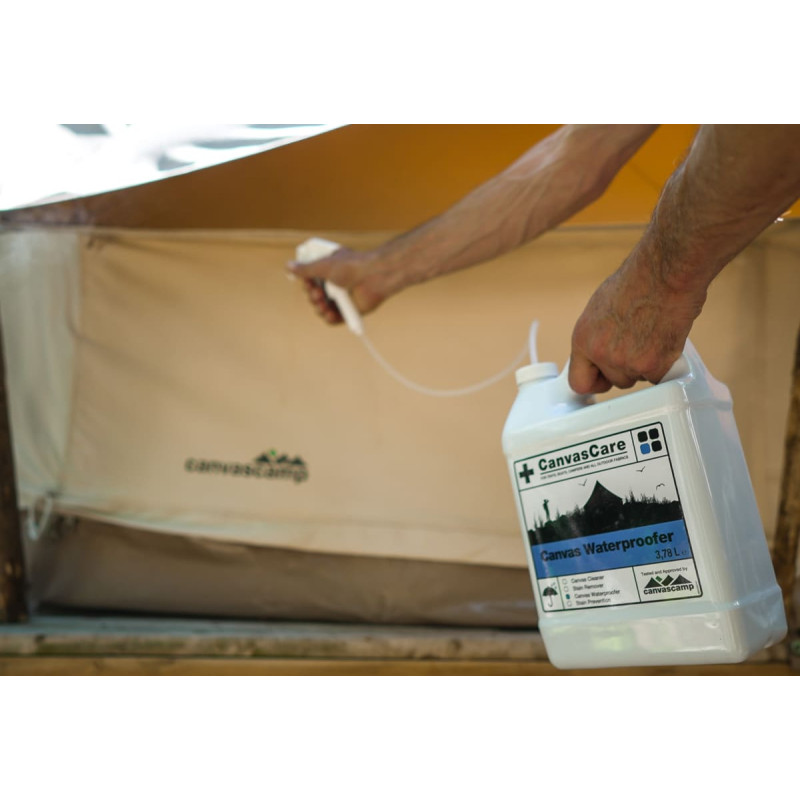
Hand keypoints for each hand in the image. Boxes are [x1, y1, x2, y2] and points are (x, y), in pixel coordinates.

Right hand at [287, 247, 390, 325]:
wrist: (374, 276)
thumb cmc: (353, 266)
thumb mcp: (324, 265)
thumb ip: (306, 268)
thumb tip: (288, 266)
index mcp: (331, 270)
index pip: (312, 279)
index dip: (307, 282)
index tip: (306, 281)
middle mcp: (336, 284)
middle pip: (315, 296)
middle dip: (312, 296)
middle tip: (316, 292)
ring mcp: (343, 297)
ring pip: (323, 308)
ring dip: (319, 307)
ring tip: (323, 303)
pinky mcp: (350, 310)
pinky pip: (334, 319)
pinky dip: (330, 318)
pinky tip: (330, 313)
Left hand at [568, 248, 706, 393]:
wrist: (665, 273)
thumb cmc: (637, 281)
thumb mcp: (599, 309)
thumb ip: (597, 336)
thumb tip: (599, 351)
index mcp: (583, 340)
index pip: (579, 382)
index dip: (594, 382)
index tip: (603, 380)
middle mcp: (602, 354)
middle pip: (615, 381)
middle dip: (626, 368)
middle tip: (639, 342)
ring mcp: (628, 362)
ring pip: (638, 378)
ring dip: (646, 365)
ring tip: (652, 334)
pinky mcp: (654, 365)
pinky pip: (659, 378)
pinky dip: (666, 364)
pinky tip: (666, 338)